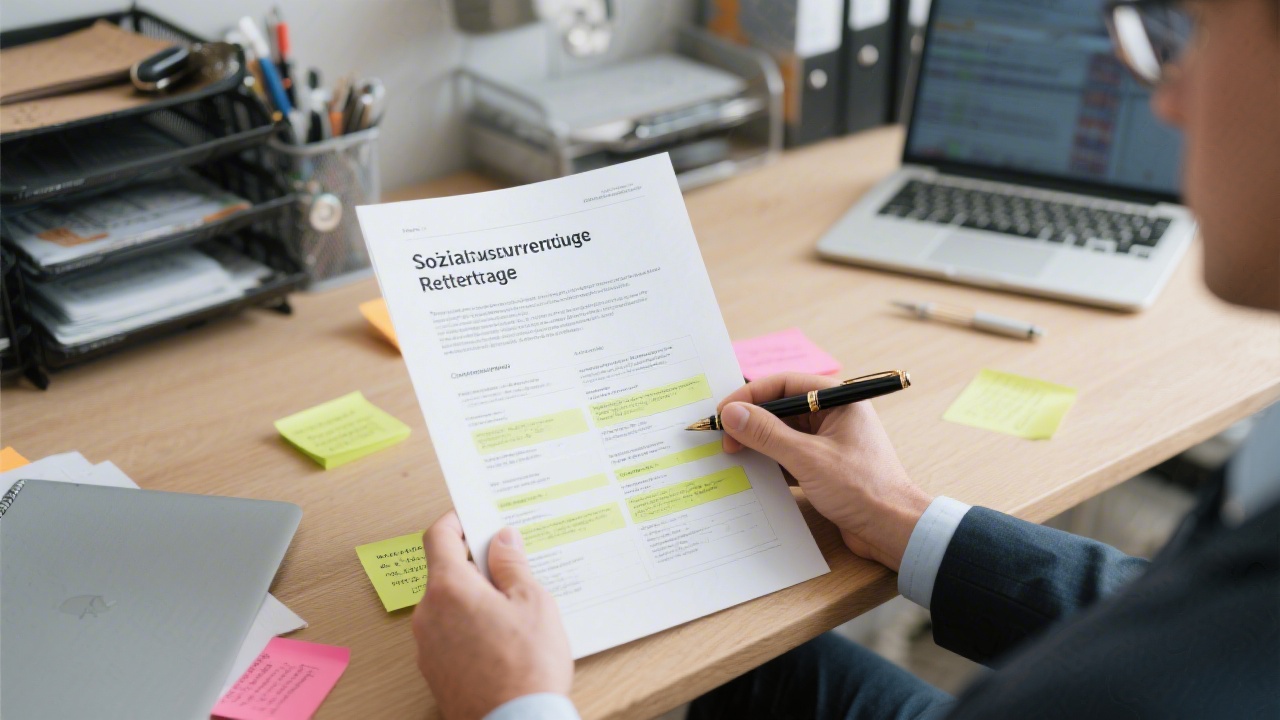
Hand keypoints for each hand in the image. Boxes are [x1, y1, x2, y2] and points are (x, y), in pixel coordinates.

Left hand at [413, 511, 572, 719]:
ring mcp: (427, 646)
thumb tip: (502, 539)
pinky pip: (448, 636)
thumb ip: (512, 564)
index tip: (472, 518)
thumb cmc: (526, 665)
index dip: (456, 521)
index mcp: (449, 587)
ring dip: (473, 600)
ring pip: (447, 607)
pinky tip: (501, 641)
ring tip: (512, 613)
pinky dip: (469, 628)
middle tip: (509, 569)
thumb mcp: (532, 602)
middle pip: (445, 574)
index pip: (438, 537)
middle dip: (475, 567)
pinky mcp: (435, 672)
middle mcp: (428, 614)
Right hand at [717, 373, 931, 570]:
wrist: (894, 529)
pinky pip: (789, 456)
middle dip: (751, 421)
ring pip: (782, 434)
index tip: (724, 411)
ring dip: (758, 443)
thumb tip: (732, 413)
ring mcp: (829, 441)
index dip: (750, 395)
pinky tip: (752, 473)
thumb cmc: (863, 488)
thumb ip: (767, 434)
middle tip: (724, 437)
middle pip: (781, 408)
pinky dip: (770, 463)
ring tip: (732, 454)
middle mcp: (834, 415)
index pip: (785, 384)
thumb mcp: (808, 458)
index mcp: (838, 399)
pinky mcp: (824, 466)